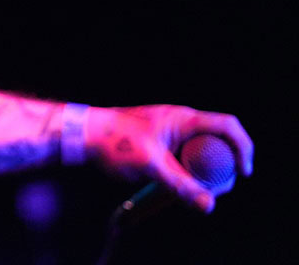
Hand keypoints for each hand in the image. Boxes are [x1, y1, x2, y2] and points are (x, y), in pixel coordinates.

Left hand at [84, 105, 252, 212]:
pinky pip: (186, 155)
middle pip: (218, 141)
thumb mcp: (150, 166)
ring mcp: (170, 131)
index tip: (242, 172)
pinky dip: (188, 170)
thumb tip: (208, 204)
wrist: (82, 133)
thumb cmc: (113, 142)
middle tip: (215, 190)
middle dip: (223, 166)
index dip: (243, 147)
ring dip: (204, 171)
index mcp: (183, 119)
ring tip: (192, 191)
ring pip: (202, 151)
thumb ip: (179, 185)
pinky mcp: (160, 142)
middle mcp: (180, 121)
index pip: (227, 125)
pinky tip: (176, 187)